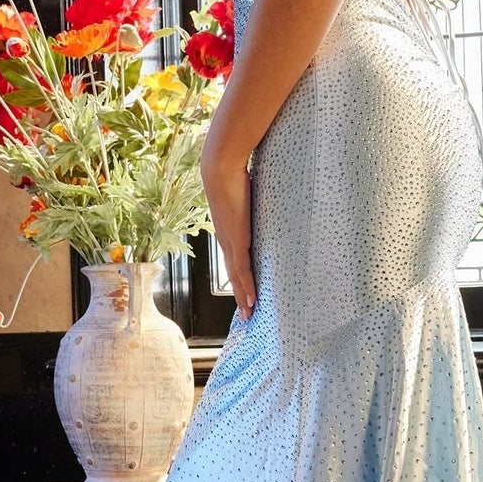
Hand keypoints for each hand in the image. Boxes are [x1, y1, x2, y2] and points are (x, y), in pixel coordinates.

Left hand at [202, 156, 255, 318]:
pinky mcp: (236, 239)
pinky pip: (242, 269)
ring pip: (236, 276)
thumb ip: (253, 201)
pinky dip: (246, 286)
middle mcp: (226, 240)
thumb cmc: (232, 173)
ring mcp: (230, 241)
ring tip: (249, 313)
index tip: (244, 291)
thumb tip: (262, 197)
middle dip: (240, 294)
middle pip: (233, 274)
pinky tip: (251, 300)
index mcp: (227, 230)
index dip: (239, 278)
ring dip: (243, 296)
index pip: (234, 259)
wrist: (220, 168)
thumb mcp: (246, 192)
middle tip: (246, 313)